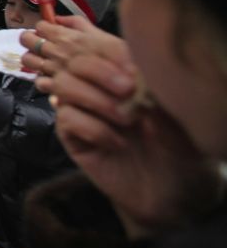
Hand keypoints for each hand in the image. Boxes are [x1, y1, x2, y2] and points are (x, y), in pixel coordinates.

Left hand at [21, 15, 128, 94]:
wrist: (128, 95)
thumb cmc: (120, 63)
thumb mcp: (104, 37)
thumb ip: (79, 24)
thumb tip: (59, 18)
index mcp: (68, 37)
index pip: (41, 26)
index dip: (41, 28)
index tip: (47, 32)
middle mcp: (57, 52)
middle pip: (28, 40)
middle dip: (30, 41)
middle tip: (40, 46)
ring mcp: (54, 70)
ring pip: (29, 60)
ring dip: (33, 60)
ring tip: (44, 63)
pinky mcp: (55, 88)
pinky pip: (39, 81)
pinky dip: (42, 80)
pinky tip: (52, 81)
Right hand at [51, 52, 220, 235]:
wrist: (172, 200)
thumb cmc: (183, 155)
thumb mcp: (182, 122)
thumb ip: (158, 97)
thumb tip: (134, 76)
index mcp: (127, 75)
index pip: (105, 47)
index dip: (112, 51)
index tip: (133, 68)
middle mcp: (100, 88)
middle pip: (75, 60)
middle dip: (99, 71)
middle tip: (127, 90)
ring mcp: (83, 111)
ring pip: (64, 85)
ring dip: (95, 99)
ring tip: (126, 120)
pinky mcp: (72, 136)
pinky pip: (66, 118)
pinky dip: (92, 128)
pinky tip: (116, 143)